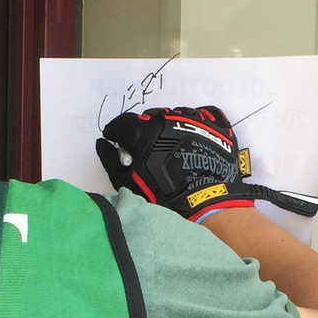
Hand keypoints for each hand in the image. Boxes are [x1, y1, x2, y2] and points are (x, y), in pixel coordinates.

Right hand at [96, 106, 317, 220]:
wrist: (205, 204)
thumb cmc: (162, 195)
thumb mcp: (127, 182)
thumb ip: (110, 159)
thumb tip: (102, 143)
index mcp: (142, 131)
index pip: (122, 123)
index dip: (117, 133)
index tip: (118, 140)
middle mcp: (166, 120)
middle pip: (148, 118)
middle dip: (144, 131)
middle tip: (147, 150)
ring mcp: (193, 120)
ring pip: (175, 114)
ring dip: (170, 126)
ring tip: (173, 146)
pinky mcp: (214, 125)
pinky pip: (204, 113)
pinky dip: (197, 120)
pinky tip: (194, 134)